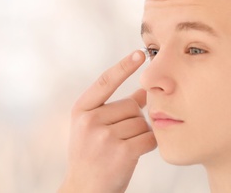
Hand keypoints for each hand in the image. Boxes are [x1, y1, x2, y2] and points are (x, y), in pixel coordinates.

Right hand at [59, 50, 156, 192]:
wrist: (85, 191)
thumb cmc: (92, 156)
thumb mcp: (92, 127)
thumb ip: (116, 107)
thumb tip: (143, 90)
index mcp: (81, 111)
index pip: (105, 81)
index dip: (123, 66)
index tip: (140, 53)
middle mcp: (90, 121)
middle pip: (131, 105)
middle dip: (134, 119)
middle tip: (121, 137)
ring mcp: (104, 137)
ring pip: (142, 122)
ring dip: (141, 133)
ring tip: (124, 147)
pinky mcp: (122, 152)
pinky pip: (149, 137)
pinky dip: (148, 144)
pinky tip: (135, 153)